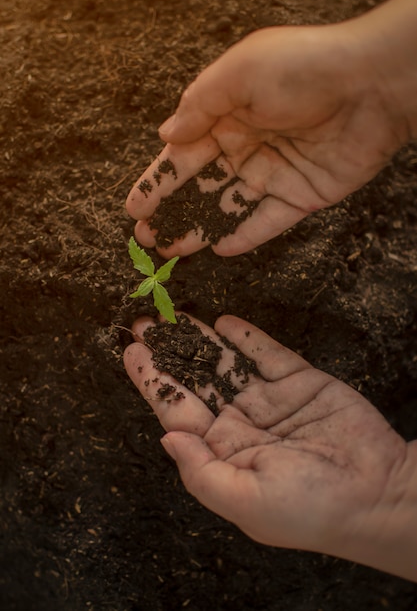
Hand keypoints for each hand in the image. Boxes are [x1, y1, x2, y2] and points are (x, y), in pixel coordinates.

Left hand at [124, 314, 416, 579]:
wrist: (378, 493)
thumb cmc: (311, 509)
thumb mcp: (247, 501)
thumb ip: (201, 471)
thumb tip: (166, 438)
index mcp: (223, 453)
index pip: (178, 411)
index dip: (153, 382)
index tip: (133, 352)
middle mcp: (241, 424)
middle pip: (196, 381)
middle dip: (169, 353)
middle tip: (144, 323)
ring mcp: (270, 401)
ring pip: (226, 363)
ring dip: (199, 339)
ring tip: (174, 316)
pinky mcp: (299, 382)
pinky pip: (266, 354)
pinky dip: (246, 336)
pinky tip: (223, 321)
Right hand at [126, 20, 409, 257]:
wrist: (371, 84)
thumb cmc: (303, 68)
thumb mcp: (239, 74)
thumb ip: (198, 105)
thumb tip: (166, 135)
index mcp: (226, 115)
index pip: (183, 155)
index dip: (158, 182)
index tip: (134, 207)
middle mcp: (246, 145)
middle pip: (201, 187)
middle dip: (173, 212)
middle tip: (148, 238)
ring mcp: (273, 173)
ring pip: (229, 208)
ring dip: (201, 229)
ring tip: (173, 249)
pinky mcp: (301, 195)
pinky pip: (267, 222)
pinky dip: (246, 236)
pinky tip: (221, 250)